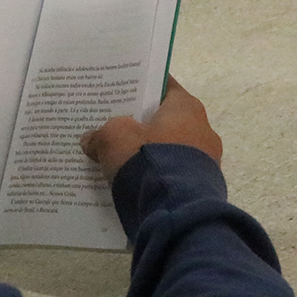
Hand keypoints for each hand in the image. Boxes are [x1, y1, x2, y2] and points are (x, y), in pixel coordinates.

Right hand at [80, 76, 221, 178]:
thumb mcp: (112, 138)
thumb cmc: (146, 158)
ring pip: (171, 150)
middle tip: (116, 128)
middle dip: (143, 125)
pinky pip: (174, 175)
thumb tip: (89, 140)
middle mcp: (203, 129)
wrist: (174, 209)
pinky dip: (158, 176)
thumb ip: (100, 134)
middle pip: (167, 120)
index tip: (122, 93)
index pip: (164, 87)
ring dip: (150, 154)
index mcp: (187, 107)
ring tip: (122, 162)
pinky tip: (136, 183)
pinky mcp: (203, 187)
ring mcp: (207, 160)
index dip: (142, 88)